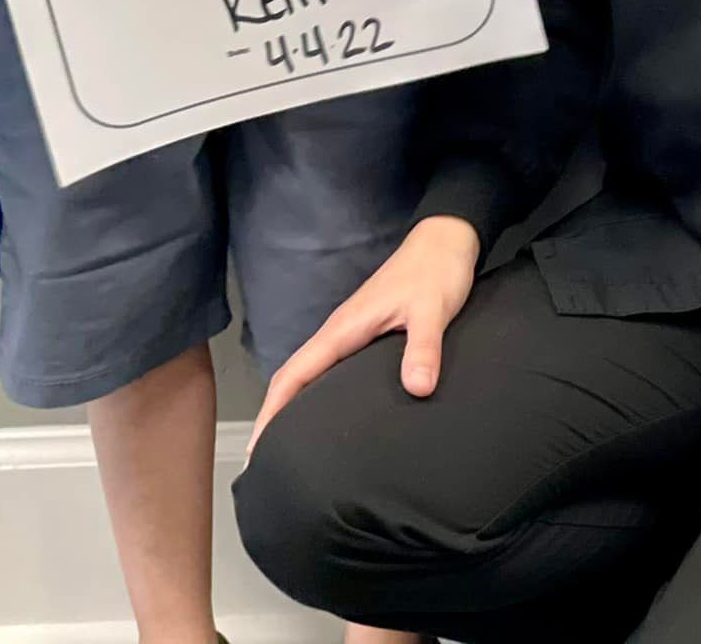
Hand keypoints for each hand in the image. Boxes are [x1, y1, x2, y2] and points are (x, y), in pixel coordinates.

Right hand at [248, 215, 480, 452]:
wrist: (447, 237)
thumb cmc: (436, 270)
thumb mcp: (432, 310)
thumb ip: (423, 348)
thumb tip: (417, 390)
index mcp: (344, 328)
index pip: (294, 373)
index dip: (272, 412)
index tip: (253, 450)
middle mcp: (341, 331)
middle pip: (295, 378)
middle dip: (275, 417)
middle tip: (266, 462)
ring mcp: (354, 332)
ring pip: (314, 373)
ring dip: (296, 406)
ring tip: (289, 447)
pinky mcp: (369, 332)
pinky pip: (334, 368)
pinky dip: (321, 393)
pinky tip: (332, 413)